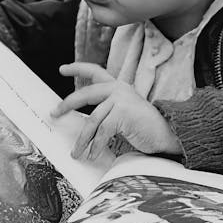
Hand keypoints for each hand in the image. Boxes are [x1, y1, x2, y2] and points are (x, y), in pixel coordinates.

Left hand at [50, 62, 181, 159]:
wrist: (167, 133)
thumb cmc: (145, 127)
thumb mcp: (123, 114)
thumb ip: (106, 111)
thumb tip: (82, 124)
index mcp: (118, 86)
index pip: (94, 71)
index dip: (77, 68)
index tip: (61, 69)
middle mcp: (119, 88)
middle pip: (85, 94)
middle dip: (67, 104)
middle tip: (55, 113)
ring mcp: (121, 99)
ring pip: (93, 119)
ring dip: (83, 139)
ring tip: (76, 152)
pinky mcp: (123, 112)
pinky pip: (103, 131)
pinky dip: (96, 145)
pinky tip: (93, 154)